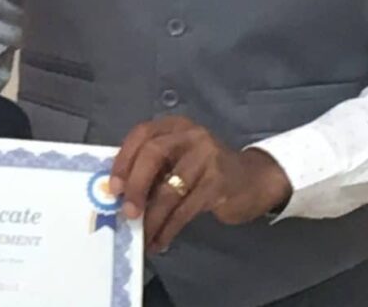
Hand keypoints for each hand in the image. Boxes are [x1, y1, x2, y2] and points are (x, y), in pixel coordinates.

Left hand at [108, 116, 292, 252]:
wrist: (254, 180)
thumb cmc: (205, 171)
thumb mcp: (179, 159)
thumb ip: (153, 168)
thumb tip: (119, 194)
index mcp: (174, 127)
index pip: (142, 134)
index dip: (123, 160)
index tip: (113, 187)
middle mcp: (191, 136)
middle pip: (154, 154)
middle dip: (135, 185)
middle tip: (127, 212)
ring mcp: (207, 157)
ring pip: (170, 188)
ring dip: (153, 216)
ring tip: (143, 235)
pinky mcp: (219, 183)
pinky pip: (186, 208)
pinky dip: (169, 227)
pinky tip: (161, 240)